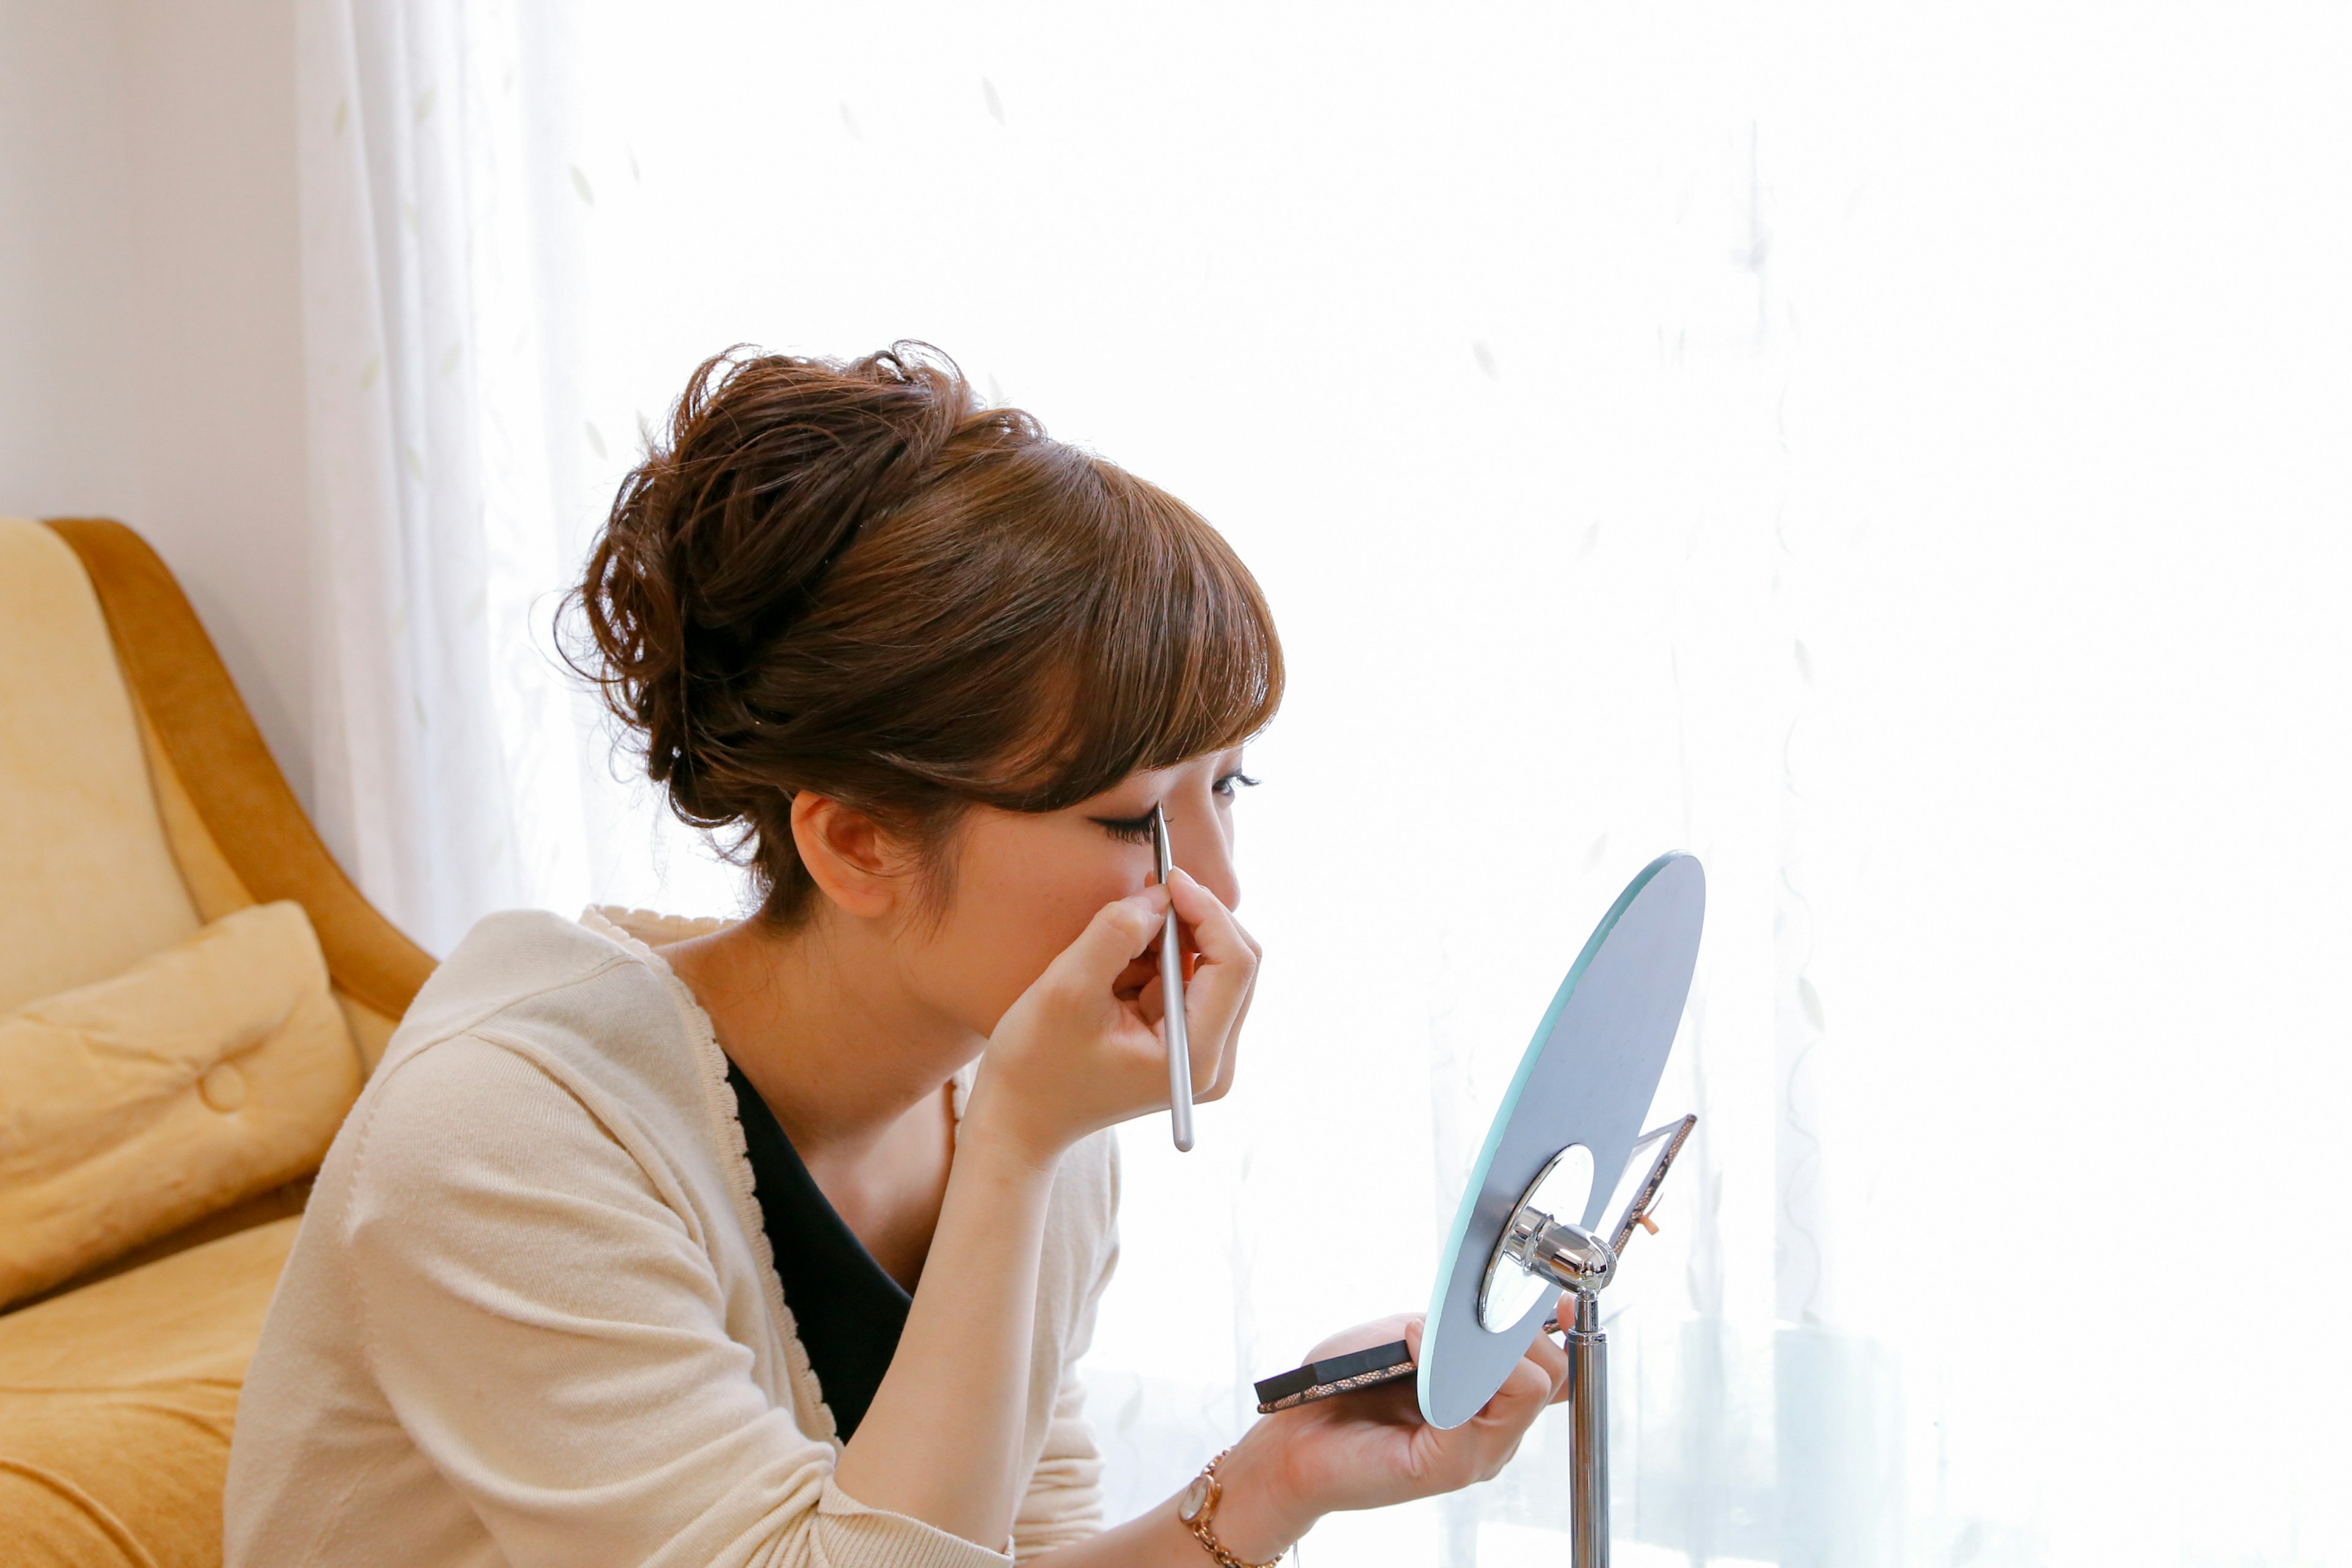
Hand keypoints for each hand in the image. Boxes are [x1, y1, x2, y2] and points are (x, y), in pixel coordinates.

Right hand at [962, 870, 1258, 1165]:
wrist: (1019, 1120)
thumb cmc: (1035, 1065)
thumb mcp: (1066, 990)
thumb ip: (1116, 933)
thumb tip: (1159, 895)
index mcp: (1193, 1056)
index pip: (1235, 966)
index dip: (1207, 911)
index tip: (1168, 877)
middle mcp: (1212, 1060)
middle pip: (1235, 964)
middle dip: (1193, 920)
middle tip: (1146, 890)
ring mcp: (1201, 1054)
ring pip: (1212, 967)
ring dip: (1171, 941)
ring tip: (1113, 950)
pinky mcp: (1183, 1044)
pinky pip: (1189, 982)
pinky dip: (1159, 960)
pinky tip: (1116, 972)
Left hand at [1210, 1313, 1570, 1552]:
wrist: (1297, 1435)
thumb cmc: (1348, 1385)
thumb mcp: (1410, 1334)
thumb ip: (1455, 1326)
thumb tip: (1488, 1306)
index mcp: (1492, 1401)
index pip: (1557, 1369)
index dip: (1559, 1327)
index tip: (1549, 1294)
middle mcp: (1494, 1433)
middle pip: (1552, 1374)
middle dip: (1517, 1329)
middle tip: (1470, 1314)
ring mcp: (1476, 1453)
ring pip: (1526, 1390)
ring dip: (1481, 1344)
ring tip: (1428, 1330)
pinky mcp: (1446, 1466)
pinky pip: (1473, 1409)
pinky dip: (1445, 1365)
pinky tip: (1413, 1346)